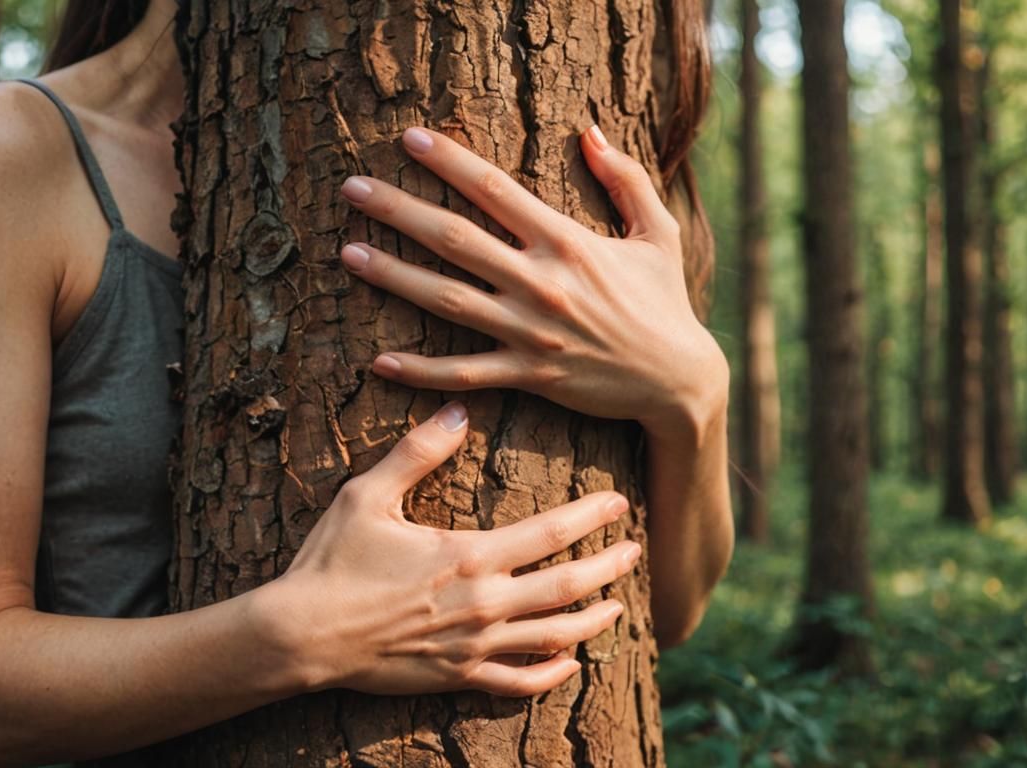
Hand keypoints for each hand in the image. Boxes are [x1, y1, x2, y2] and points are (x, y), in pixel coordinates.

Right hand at [260, 401, 640, 697]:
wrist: (301, 636)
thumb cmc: (332, 561)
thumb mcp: (368, 495)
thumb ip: (417, 452)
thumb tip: (458, 410)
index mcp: (468, 555)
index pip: (550, 532)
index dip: (591, 516)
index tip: (619, 503)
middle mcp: (483, 603)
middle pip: (567, 587)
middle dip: (608, 568)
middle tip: (636, 552)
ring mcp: (474, 645)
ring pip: (553, 637)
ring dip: (592, 621)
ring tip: (619, 607)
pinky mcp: (457, 676)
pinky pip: (517, 682)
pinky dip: (550, 675)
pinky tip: (569, 665)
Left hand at [337, 125, 727, 438]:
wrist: (679, 381)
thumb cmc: (665, 302)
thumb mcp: (659, 232)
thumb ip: (626, 179)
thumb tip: (591, 131)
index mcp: (568, 241)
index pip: (496, 190)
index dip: (450, 161)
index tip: (409, 139)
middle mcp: (542, 283)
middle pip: (456, 239)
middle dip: (398, 210)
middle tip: (351, 188)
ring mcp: (530, 332)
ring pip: (448, 300)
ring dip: (394, 277)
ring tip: (348, 255)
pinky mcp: (529, 376)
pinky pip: (464, 373)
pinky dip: (421, 371)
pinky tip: (379, 360)